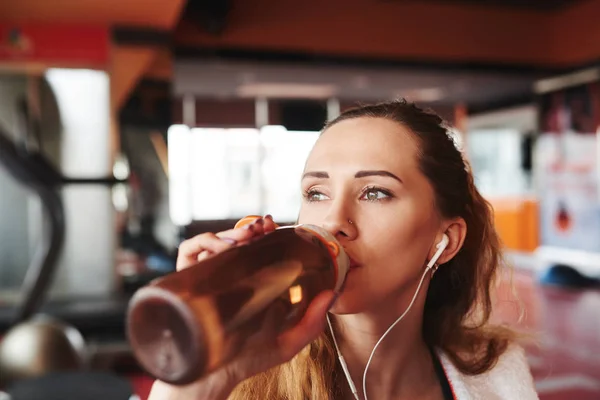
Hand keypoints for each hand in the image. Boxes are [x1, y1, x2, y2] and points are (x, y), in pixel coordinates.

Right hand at [148, 215, 336, 399]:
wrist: (213, 376)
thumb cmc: (249, 360)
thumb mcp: (287, 342)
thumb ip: (312, 322)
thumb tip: (331, 294)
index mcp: (252, 285)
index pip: (257, 249)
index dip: (266, 234)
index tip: (274, 227)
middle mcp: (229, 278)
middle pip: (236, 241)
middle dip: (249, 228)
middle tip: (261, 227)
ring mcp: (208, 278)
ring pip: (215, 241)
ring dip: (232, 232)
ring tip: (246, 235)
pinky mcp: (189, 280)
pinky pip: (189, 252)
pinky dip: (204, 243)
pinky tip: (222, 248)